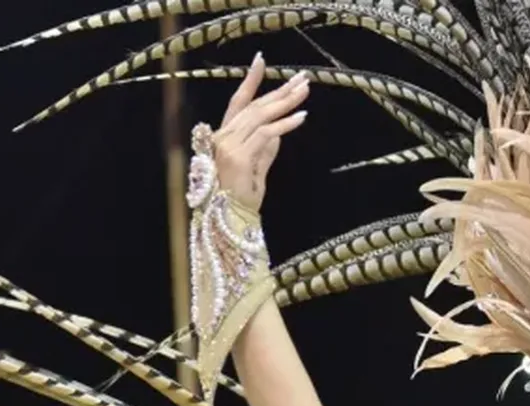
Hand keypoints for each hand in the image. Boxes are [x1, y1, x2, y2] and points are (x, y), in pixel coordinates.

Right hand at [211, 53, 309, 211]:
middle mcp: (223, 137)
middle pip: (254, 106)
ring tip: (305, 92)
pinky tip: (300, 117)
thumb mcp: (258, 169)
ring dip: (286, 102)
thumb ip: (266, 149)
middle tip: (302, 79)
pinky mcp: (239, 157)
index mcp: (224, 136)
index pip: (238, 102)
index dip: (250, 81)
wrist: (231, 221)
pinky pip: (266, 134)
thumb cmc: (242, 199)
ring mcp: (229, 146)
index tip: (262, 60)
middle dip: (280, 90)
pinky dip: (284, 125)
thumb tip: (279, 132)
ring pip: (260, 116)